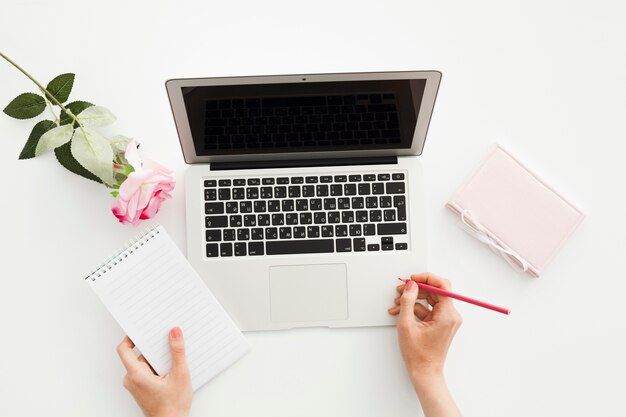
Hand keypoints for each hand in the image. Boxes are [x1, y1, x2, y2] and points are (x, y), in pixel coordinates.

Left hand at [116, 327, 191, 416]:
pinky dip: (158, 367)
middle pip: (138, 354)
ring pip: (144, 363)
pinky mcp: (142, 387)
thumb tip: (174, 333)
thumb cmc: (173, 407)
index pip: (124, 349)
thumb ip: (177, 351)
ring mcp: (136, 384)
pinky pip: (147, 371)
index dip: (131, 337)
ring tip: (173, 360)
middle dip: (153, 347)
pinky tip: (171, 369)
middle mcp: (132, 379)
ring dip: (157, 358)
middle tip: (166, 340)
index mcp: (136, 375)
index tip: (142, 328)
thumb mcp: (180, 374)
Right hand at [388, 273, 462, 416]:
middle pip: (435, 291)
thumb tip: (411, 285)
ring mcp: (447, 320)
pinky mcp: (441, 324)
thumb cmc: (418, 355)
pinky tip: (401, 311)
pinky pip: (429, 309)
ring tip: (398, 302)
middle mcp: (451, 316)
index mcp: (448, 315)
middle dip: (417, 289)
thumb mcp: (407, 325)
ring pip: (430, 300)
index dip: (427, 278)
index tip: (413, 278)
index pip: (442, 285)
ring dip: (413, 299)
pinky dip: (415, 309)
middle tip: (401, 289)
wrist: (424, 373)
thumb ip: (408, 301)